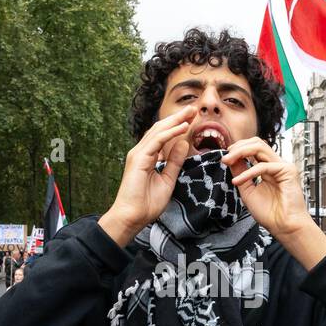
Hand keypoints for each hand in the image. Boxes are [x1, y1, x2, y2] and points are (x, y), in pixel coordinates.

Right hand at [99, 103, 194, 244]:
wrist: (132, 217)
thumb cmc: (147, 203)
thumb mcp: (168, 180)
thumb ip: (174, 162)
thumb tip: (184, 144)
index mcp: (147, 157)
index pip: (163, 136)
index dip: (177, 125)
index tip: (192, 119)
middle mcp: (141, 152)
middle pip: (161, 129)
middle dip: (178, 118)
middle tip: (194, 109)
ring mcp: (138, 154)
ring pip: (159, 131)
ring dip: (176, 120)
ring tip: (191, 112)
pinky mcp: (139, 158)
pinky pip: (157, 141)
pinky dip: (171, 132)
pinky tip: (183, 127)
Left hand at [223, 138, 315, 241]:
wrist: (284, 227)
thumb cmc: (270, 214)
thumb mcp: (247, 190)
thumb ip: (240, 173)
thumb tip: (230, 159)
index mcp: (268, 168)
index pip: (253, 149)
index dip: (238, 150)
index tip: (225, 158)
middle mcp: (276, 164)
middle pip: (256, 143)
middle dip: (238, 147)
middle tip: (225, 158)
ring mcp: (283, 166)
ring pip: (260, 147)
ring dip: (241, 152)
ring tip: (228, 161)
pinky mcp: (287, 171)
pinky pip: (263, 166)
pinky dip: (248, 172)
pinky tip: (238, 181)